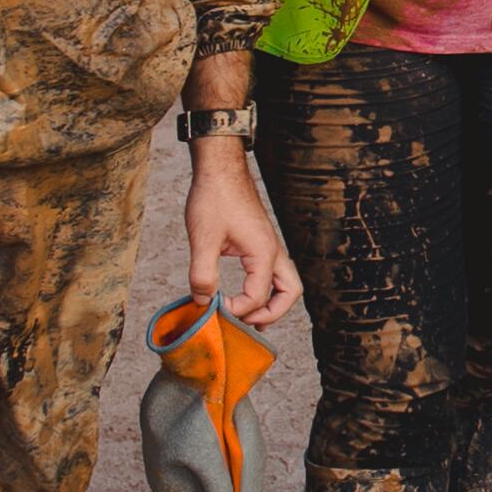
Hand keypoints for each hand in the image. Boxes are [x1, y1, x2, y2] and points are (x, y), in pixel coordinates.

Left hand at [178, 138, 296, 324]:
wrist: (220, 168)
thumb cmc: (215, 197)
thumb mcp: (203, 238)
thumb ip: (202, 274)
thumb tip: (203, 301)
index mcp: (263, 253)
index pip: (257, 296)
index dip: (236, 309)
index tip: (213, 307)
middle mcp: (273, 251)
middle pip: (289, 294)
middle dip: (271, 314)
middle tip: (246, 323)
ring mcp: (269, 246)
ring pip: (285, 284)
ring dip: (271, 303)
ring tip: (249, 317)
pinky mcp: (260, 242)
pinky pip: (272, 273)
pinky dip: (264, 289)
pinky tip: (241, 293)